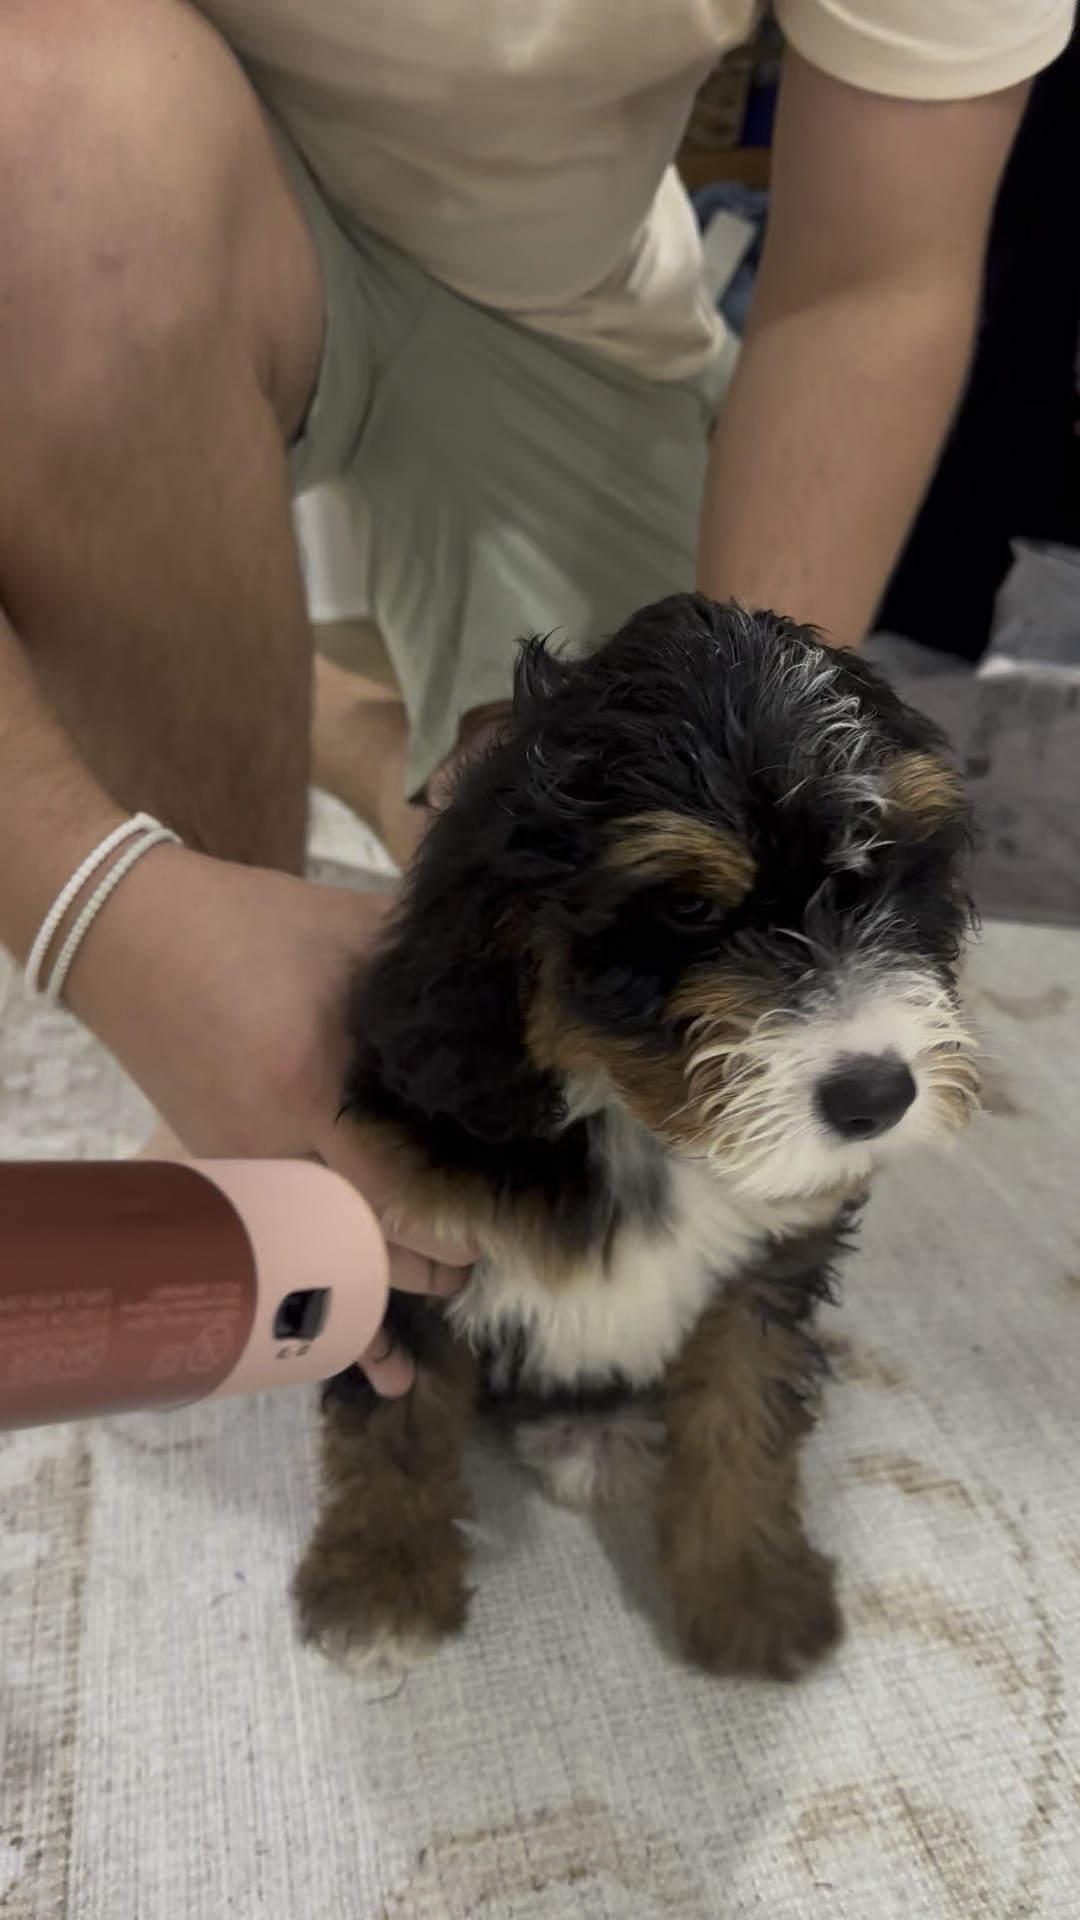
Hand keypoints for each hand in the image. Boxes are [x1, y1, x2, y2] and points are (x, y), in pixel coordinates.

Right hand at [64, 843, 475, 1394]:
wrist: (128, 934)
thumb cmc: (249, 924)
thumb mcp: (352, 932)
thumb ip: (425, 972)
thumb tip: (514, 984)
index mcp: (311, 1084)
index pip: (394, 1192)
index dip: (451, 1230)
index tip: (499, 1239)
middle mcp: (271, 1143)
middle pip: (358, 1241)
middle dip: (422, 1270)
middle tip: (477, 1272)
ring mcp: (237, 1163)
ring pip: (312, 1251)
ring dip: (368, 1280)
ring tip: (428, 1293)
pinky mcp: (215, 1167)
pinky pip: (272, 1234)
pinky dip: (310, 1266)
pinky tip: (343, 1302)